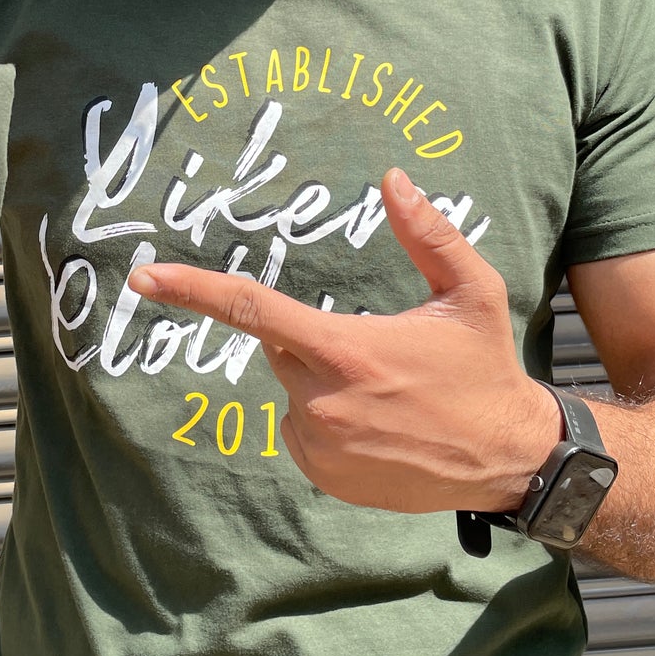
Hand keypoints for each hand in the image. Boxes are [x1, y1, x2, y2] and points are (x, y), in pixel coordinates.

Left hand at [129, 167, 560, 513]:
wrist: (509, 458)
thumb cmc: (485, 368)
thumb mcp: (471, 292)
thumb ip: (427, 234)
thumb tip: (392, 179)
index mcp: (347, 350)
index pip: (253, 310)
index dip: (193, 289)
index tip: (144, 277)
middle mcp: (322, 401)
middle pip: (282, 350)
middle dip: (315, 340)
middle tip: (378, 352)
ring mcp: (320, 446)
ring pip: (292, 392)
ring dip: (322, 384)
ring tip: (389, 395)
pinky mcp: (324, 476)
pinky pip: (303, 433)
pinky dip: (328, 422)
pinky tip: (380, 426)